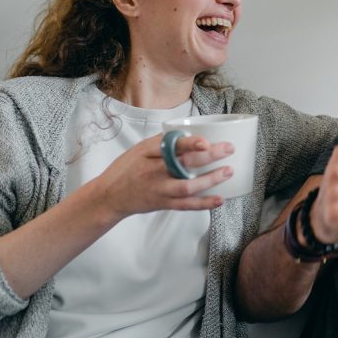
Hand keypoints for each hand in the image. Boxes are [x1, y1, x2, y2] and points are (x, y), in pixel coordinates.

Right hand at [94, 133, 232, 219]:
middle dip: (209, 156)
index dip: (189, 144)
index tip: (206, 141)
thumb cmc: (127, 168)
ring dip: (210, 180)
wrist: (108, 196)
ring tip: (229, 171)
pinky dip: (204, 203)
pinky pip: (186, 205)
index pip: (171, 146)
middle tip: (229, 149)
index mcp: (148, 153)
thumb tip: (192, 132)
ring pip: (187, 186)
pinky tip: (220, 199)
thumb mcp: (140, 149)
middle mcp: (153, 171)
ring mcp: (159, 189)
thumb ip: (163, 142)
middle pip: (184, 163)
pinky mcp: (163, 204)